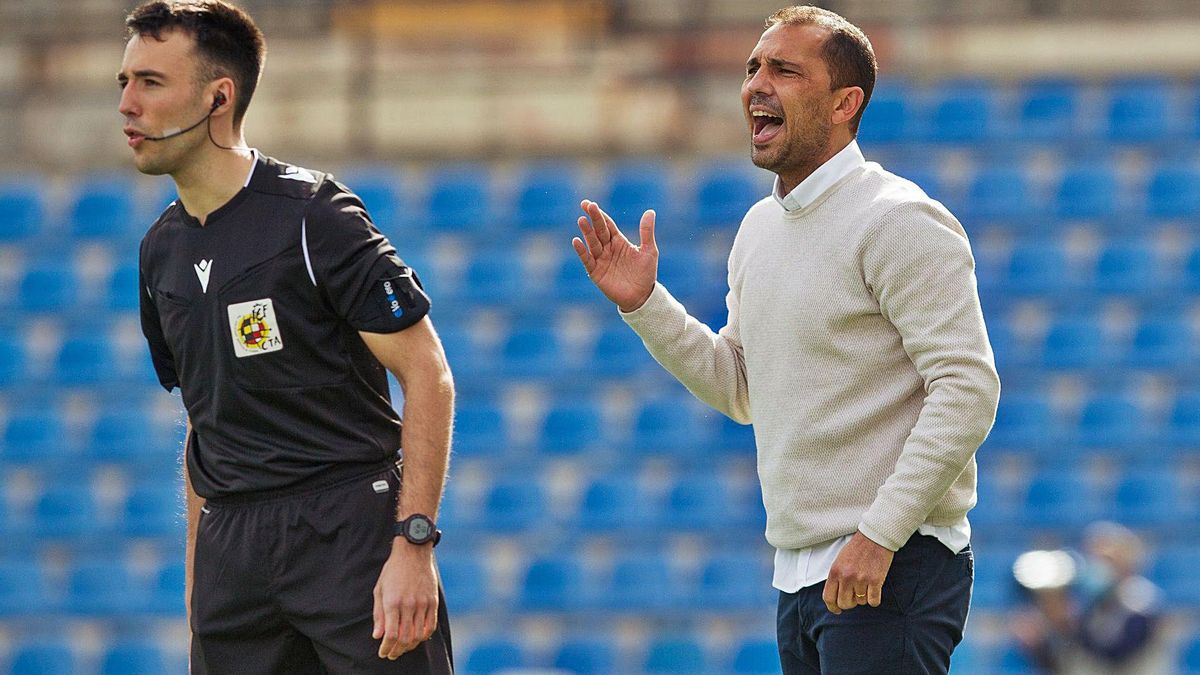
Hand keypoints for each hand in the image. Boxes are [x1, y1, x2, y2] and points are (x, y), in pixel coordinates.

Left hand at [372, 540, 438, 659]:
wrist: (413, 551)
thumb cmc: (393, 570)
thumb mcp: (380, 590)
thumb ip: (378, 614)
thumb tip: (378, 635)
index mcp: (392, 602)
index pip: (391, 634)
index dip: (386, 648)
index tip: (383, 652)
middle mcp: (408, 605)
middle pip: (405, 638)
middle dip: (397, 650)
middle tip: (392, 654)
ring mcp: (423, 603)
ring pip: (419, 634)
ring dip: (410, 646)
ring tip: (403, 648)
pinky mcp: (433, 601)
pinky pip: (431, 625)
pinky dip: (424, 636)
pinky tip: (417, 638)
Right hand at [572, 199, 657, 312]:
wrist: (641, 297)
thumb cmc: (645, 273)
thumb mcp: (649, 251)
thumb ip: (646, 232)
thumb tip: (650, 211)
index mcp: (619, 241)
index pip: (607, 224)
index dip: (599, 214)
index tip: (590, 204)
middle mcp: (608, 248)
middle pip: (598, 231)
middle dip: (593, 218)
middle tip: (586, 205)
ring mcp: (601, 260)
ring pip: (592, 243)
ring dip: (587, 232)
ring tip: (581, 220)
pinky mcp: (596, 272)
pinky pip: (587, 260)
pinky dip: (581, 251)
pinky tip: (576, 241)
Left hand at [822, 531, 894, 613]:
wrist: (875, 537)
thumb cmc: (856, 548)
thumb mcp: (839, 561)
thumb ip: (836, 577)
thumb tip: (836, 598)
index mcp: (835, 571)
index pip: (829, 597)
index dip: (832, 607)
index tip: (837, 610)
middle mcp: (846, 577)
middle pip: (845, 604)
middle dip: (850, 603)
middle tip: (855, 595)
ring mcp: (861, 579)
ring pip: (860, 602)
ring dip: (863, 597)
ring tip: (866, 584)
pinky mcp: (876, 581)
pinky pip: (873, 601)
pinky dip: (874, 599)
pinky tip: (875, 589)